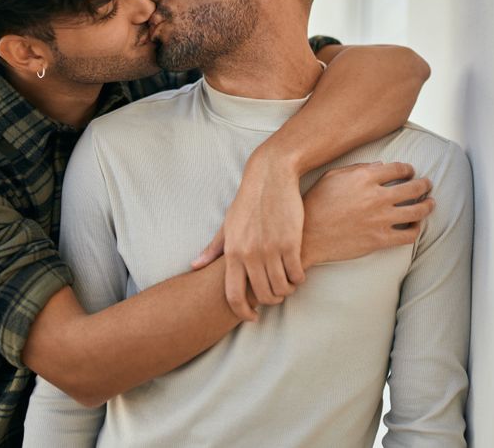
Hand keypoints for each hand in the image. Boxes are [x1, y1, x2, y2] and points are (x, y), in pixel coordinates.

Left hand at [191, 152, 305, 321]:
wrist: (271, 176)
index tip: (251, 316)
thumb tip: (195, 266)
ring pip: (282, 287)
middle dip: (270, 301)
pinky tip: (298, 273)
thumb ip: (214, 248)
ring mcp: (271, 248)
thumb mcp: (228, 224)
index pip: (233, 295)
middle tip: (276, 295)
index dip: (242, 312)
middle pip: (262, 295)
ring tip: (288, 284)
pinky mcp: (291, 242)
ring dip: (287, 290)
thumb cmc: (248, 201)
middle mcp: (250, 254)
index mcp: (232, 252)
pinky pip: (297, 273)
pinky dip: (298, 278)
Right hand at [301, 162, 433, 267]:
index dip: (408, 169)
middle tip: (428, 184)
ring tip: (431, 203)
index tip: (410, 171)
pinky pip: (408, 235)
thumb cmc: (316, 204)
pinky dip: (416, 230)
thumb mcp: (332, 176)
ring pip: (417, 211)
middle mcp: (376, 197)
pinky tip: (416, 226)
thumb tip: (379, 165)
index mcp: (364, 178)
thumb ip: (357, 168)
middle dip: (424, 184)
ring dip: (428, 205)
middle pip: (413, 187)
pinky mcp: (380, 240)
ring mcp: (380, 219)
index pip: (397, 169)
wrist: (309, 236)